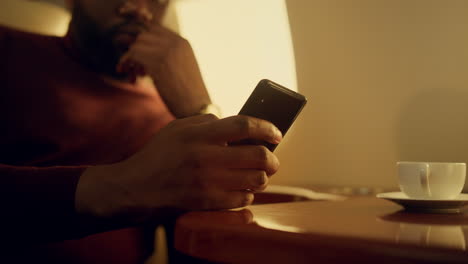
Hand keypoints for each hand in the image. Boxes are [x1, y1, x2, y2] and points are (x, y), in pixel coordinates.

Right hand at [76, 115, 281, 222]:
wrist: (135, 188)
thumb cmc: (158, 155)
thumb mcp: (178, 128)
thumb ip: (206, 122)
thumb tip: (236, 126)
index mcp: (200, 135)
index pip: (244, 126)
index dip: (267, 128)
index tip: (276, 134)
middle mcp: (206, 157)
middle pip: (257, 155)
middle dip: (272, 158)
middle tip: (272, 159)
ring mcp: (208, 182)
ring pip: (255, 180)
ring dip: (262, 177)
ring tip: (258, 175)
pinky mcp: (208, 202)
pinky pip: (243, 200)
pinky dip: (248, 195)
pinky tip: (243, 190)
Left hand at [117, 25, 210, 117]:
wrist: (197, 108)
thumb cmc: (187, 94)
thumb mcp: (180, 68)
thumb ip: (166, 56)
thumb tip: (138, 49)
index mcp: (182, 43)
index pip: (154, 29)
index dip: (143, 43)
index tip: (139, 59)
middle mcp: (176, 43)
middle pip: (143, 36)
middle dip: (135, 51)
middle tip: (135, 70)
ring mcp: (168, 51)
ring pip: (137, 44)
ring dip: (130, 59)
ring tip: (134, 75)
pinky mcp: (159, 63)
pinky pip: (133, 54)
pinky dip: (126, 63)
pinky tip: (131, 79)